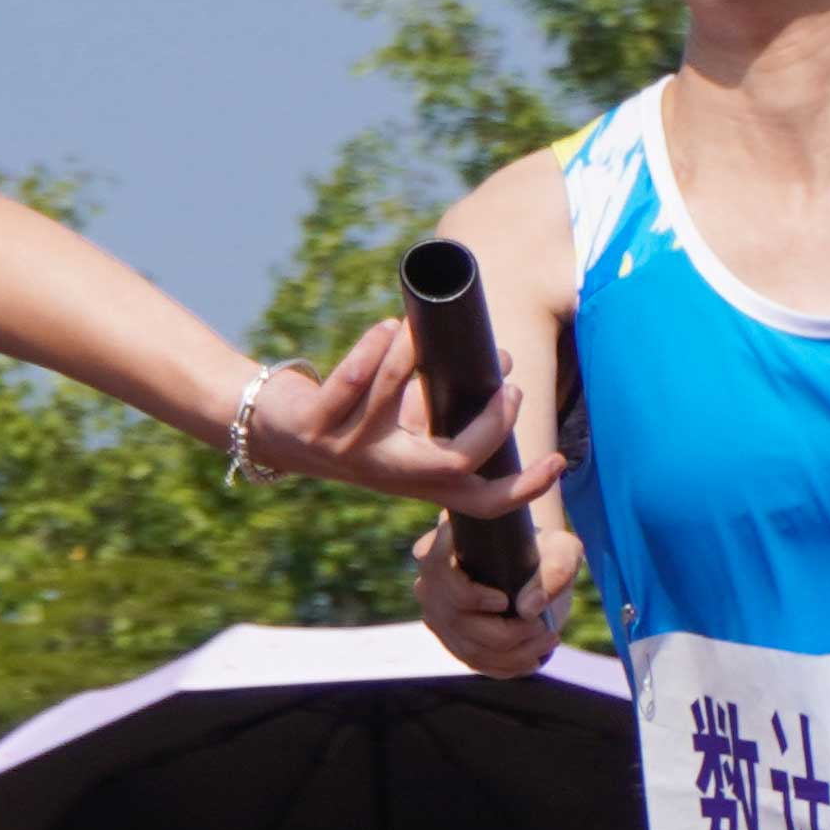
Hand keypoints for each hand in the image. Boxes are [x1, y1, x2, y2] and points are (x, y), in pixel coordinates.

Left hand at [246, 313, 548, 519]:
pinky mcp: (315, 428)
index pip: (481, 502)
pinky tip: (389, 327)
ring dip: (413, 357)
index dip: (522, 489)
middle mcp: (389, 475)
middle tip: (506, 387)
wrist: (272, 431)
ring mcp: (352, 454)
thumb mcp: (407, 419)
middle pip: (455, 464)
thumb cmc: (356, 418)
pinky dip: (373, 350)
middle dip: (489, 424)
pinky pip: (351, 383)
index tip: (557, 461)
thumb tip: (502, 360)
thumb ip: (450, 401)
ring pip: (395, 402)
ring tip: (420, 329)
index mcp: (418, 479)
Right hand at [411, 483, 588, 678]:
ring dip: (512, 653)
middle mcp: (431, 583)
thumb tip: (527, 609)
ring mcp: (439, 615)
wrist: (534, 567)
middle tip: (541, 626)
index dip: (466, 593)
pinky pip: (475, 662)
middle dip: (504, 633)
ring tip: (548, 640)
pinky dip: (506, 666)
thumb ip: (555, 570)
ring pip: (468, 647)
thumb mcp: (561, 549)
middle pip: (456, 620)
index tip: (504, 600)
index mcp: (444, 545)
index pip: (437, 568)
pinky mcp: (453, 640)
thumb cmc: (544, 549)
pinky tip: (533, 660)